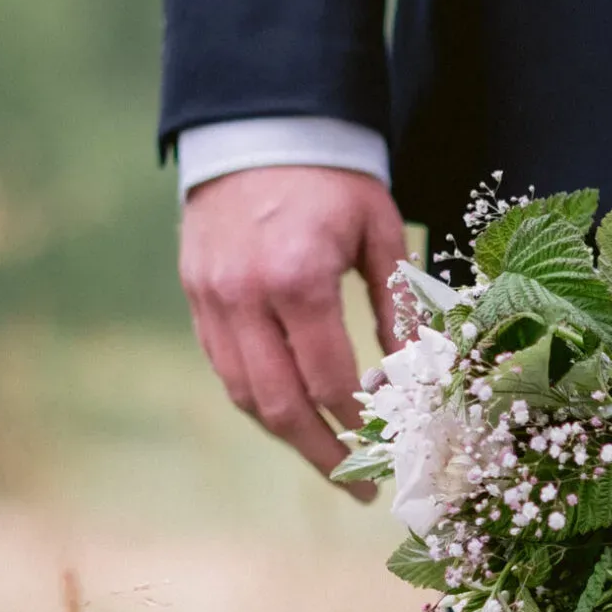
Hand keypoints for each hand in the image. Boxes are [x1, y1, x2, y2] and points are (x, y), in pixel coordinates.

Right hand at [179, 165, 408, 492]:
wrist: (260, 124)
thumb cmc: (334, 178)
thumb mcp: (382, 236)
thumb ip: (399, 310)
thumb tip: (416, 378)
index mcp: (297, 279)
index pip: (329, 381)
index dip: (361, 423)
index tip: (390, 448)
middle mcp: (244, 296)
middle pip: (280, 405)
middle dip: (322, 454)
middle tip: (357, 487)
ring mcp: (211, 298)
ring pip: (244, 394)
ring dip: (287, 436)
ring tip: (327, 459)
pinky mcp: (195, 295)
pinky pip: (224, 366)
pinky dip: (258, 399)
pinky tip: (292, 415)